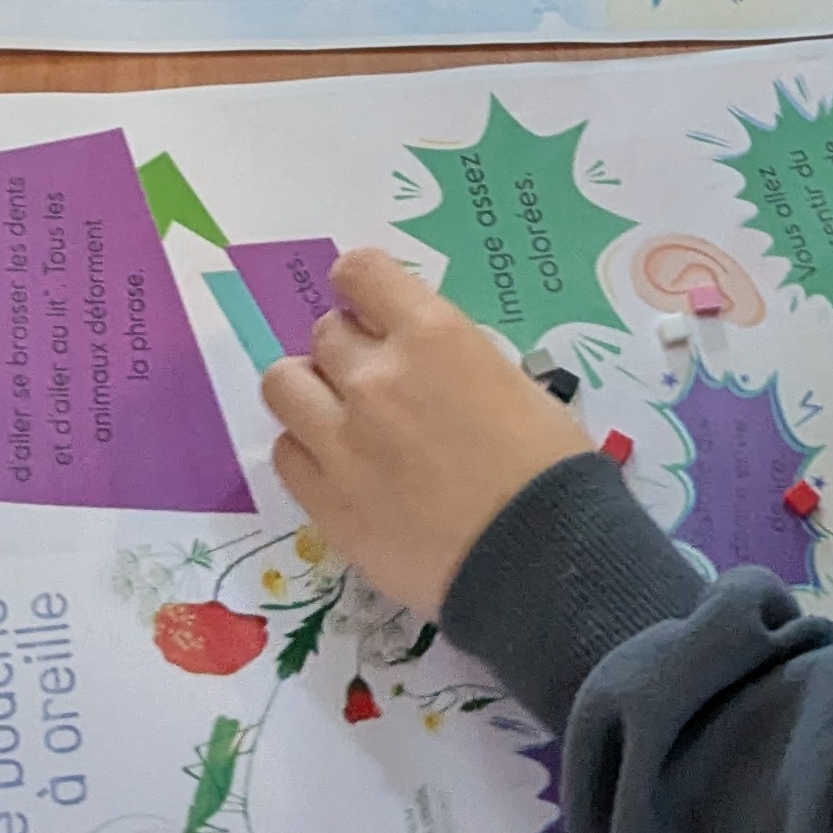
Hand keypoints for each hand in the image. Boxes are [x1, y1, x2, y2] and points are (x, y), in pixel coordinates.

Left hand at [265, 247, 591, 617]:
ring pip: (283, 384)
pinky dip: (307, 453)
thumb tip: (420, 363)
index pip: (359, 271)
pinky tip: (339, 470)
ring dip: (310, 393)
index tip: (368, 308)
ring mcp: (342, 439)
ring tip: (339, 421)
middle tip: (375, 385)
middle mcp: (376, 376)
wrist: (541, 560)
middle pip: (325, 332)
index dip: (360, 287)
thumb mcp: (513, 382)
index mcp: (433, 334)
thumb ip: (450, 360)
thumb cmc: (548, 469)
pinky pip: (284, 453)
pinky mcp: (325, 500)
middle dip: (348, 350)